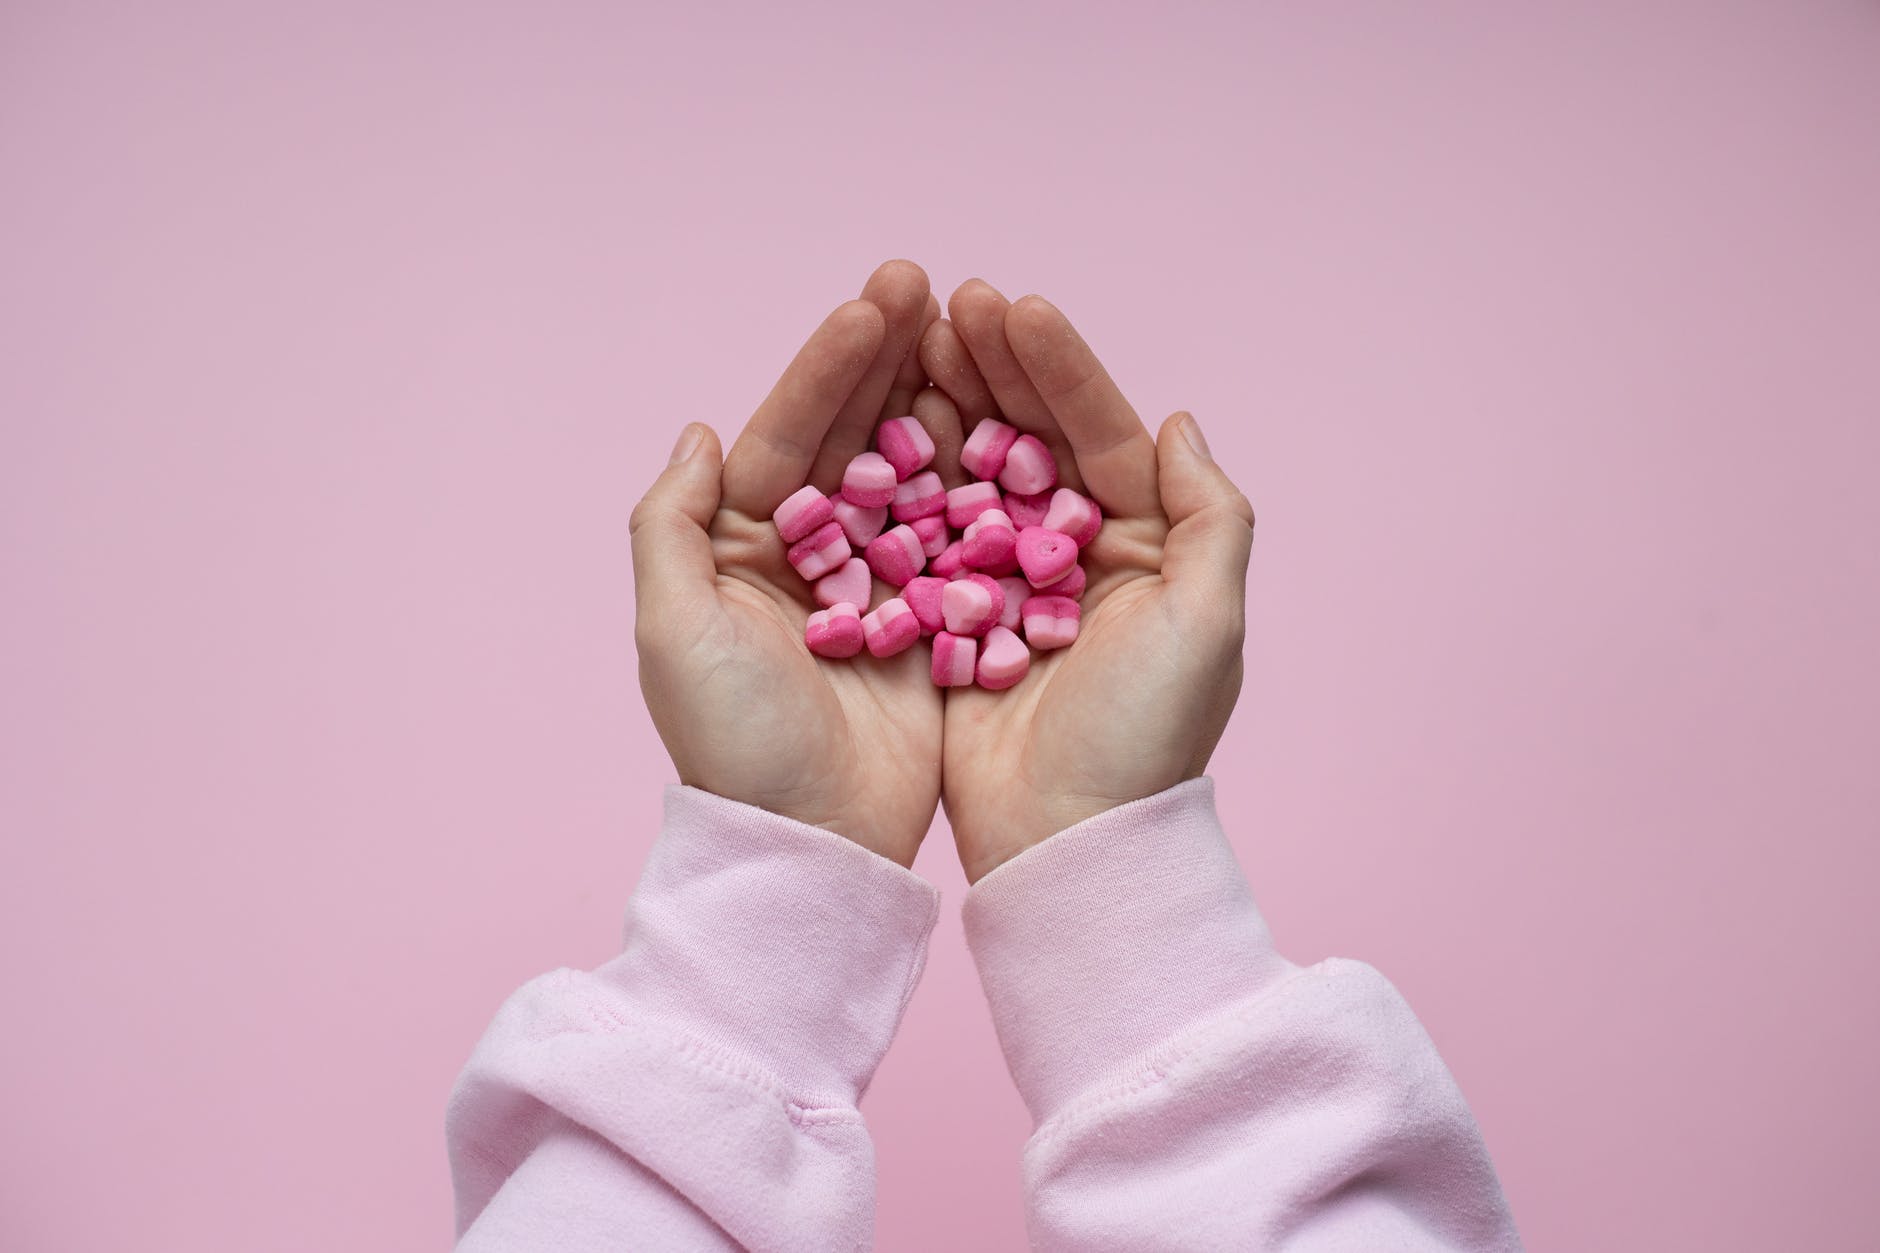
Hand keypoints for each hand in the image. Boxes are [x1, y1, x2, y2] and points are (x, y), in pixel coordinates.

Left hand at [629, 261, 947, 866]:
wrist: (811, 842)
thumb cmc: (732, 739)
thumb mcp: (674, 628)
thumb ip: (671, 523)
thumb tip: (699, 430)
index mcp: (741, 547)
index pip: (787, 433)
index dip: (829, 366)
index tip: (875, 302)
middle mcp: (808, 554)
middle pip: (853, 436)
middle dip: (888, 359)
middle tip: (928, 283)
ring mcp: (875, 584)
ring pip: (912, 470)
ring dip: (940, 399)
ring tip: (975, 329)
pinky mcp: (931, 619)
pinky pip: (959, 531)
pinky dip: (982, 476)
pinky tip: (1013, 418)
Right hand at [922, 282, 1255, 882]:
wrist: (1067, 841)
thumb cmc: (1145, 735)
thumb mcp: (1205, 621)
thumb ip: (1208, 516)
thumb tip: (1180, 422)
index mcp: (1142, 547)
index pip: (1100, 433)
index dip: (1058, 368)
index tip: (1011, 305)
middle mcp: (1076, 554)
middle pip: (1031, 438)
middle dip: (993, 368)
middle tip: (946, 300)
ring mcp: (1009, 584)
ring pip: (974, 470)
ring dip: (944, 404)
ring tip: (908, 337)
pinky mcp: (953, 618)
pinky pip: (926, 529)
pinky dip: (905, 476)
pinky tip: (875, 421)